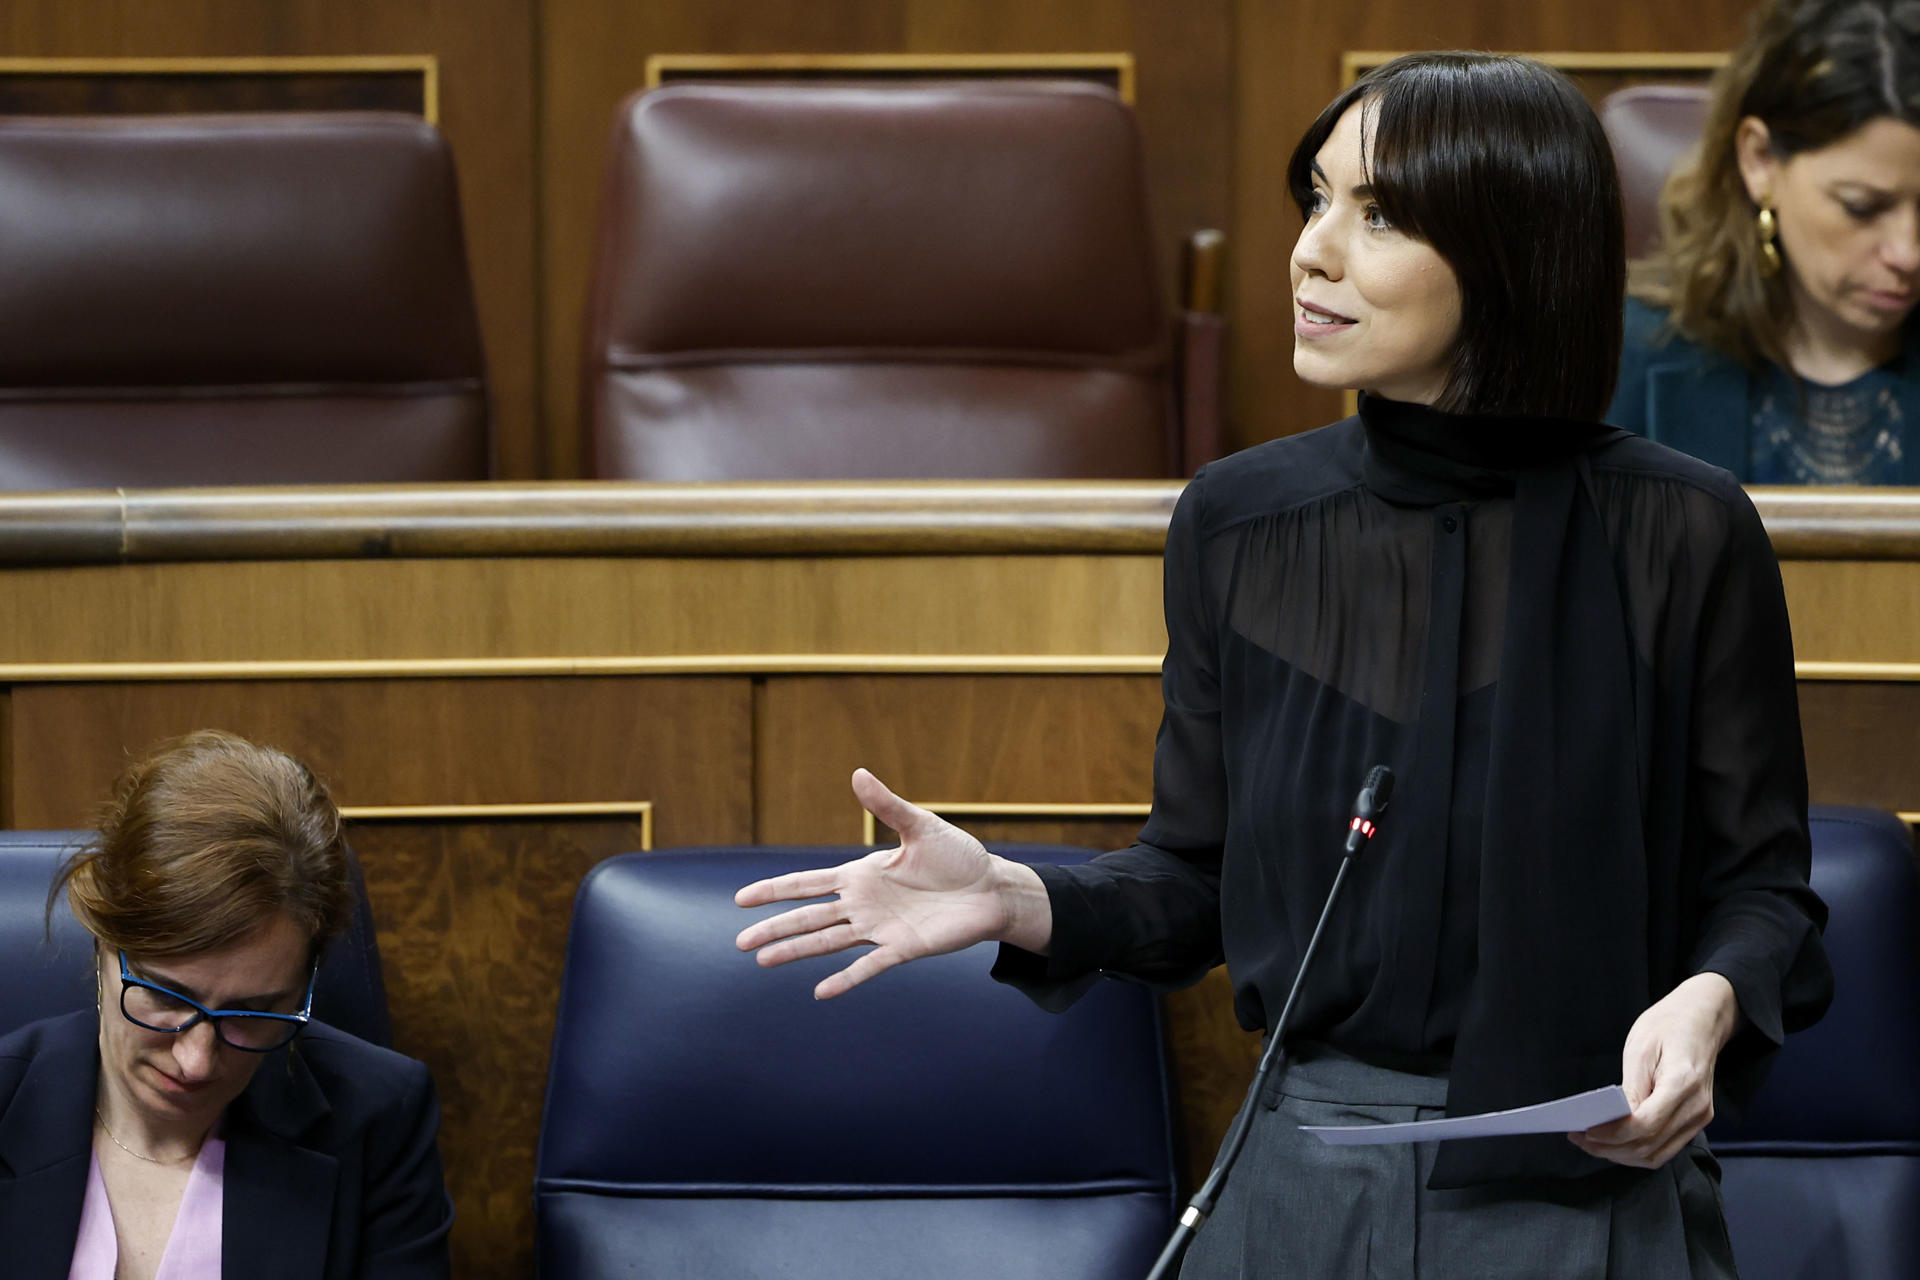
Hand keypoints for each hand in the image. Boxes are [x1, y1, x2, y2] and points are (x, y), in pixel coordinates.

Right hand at [734, 768, 1050, 998]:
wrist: (992, 888)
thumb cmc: (957, 857)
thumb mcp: (920, 826)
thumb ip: (887, 805)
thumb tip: (857, 773)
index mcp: (861, 875)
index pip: (808, 883)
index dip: (775, 890)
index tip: (741, 899)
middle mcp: (863, 905)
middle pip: (809, 917)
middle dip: (775, 928)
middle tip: (740, 943)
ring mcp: (880, 929)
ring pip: (828, 942)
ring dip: (797, 951)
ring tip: (763, 962)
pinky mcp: (904, 949)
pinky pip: (869, 966)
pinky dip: (846, 979)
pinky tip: (821, 991)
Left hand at [1570, 972, 1742, 1168]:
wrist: (1702, 1020)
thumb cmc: (1668, 1026)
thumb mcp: (1640, 1048)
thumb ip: (1630, 1088)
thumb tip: (1614, 1121)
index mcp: (1683, 1083)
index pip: (1645, 1125)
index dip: (1612, 1134)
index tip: (1585, 1132)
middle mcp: (1697, 1108)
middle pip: (1650, 1146)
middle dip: (1610, 1148)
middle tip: (1579, 1139)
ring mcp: (1699, 1117)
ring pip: (1657, 1155)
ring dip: (1622, 1155)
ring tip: (1591, 1143)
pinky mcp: (1695, 1121)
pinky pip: (1664, 1148)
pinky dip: (1637, 1151)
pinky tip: (1614, 1142)